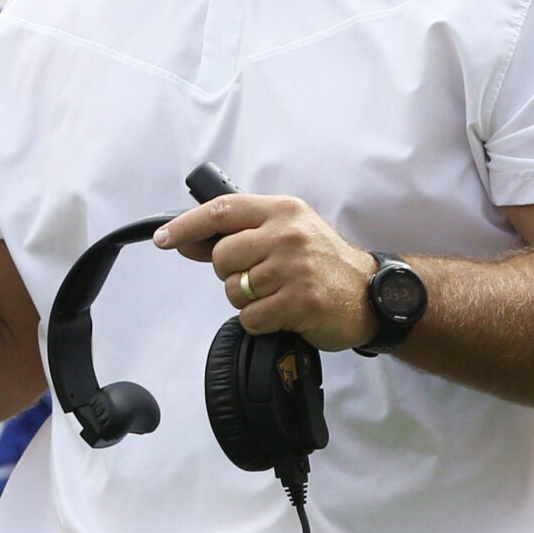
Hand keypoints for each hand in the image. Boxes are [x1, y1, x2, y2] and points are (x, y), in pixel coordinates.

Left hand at [153, 193, 376, 350]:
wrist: (370, 293)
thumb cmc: (322, 262)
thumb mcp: (285, 233)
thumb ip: (240, 233)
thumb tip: (185, 239)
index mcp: (282, 210)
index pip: (221, 210)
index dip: (187, 225)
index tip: (163, 238)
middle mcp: (287, 234)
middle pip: (222, 257)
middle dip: (230, 274)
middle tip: (260, 278)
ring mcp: (294, 268)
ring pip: (234, 290)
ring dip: (248, 300)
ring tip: (277, 294)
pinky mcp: (300, 301)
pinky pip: (251, 318)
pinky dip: (261, 322)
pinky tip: (283, 313)